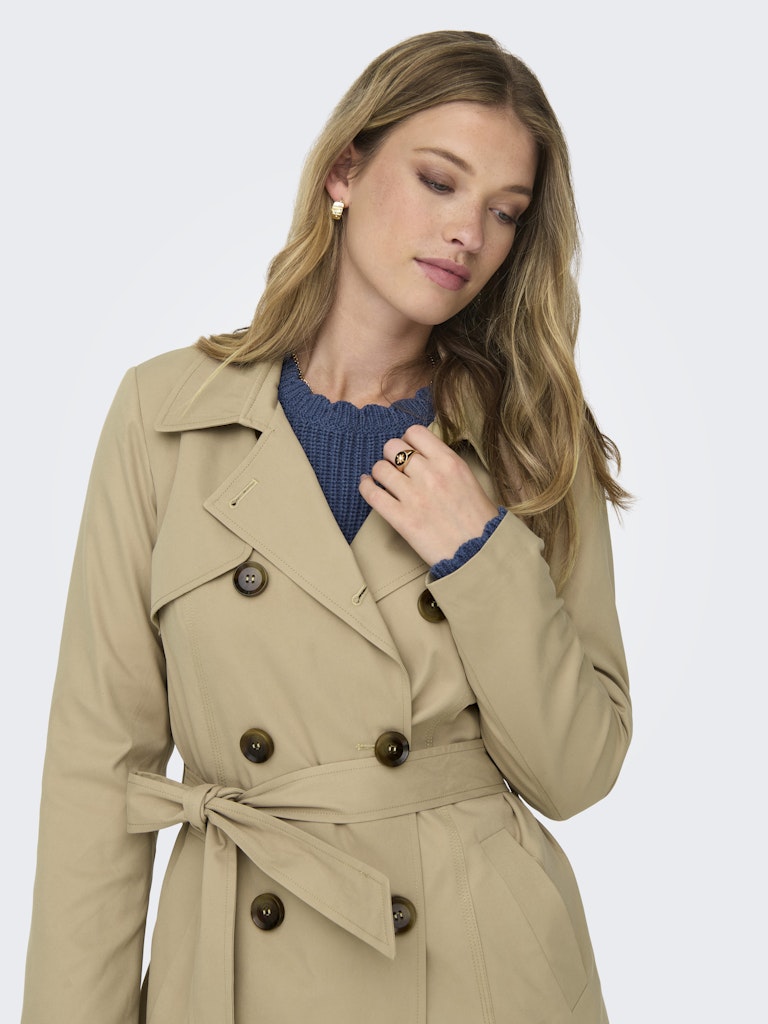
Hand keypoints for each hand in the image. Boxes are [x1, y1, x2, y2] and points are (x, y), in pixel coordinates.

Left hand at [359, 424, 498, 564]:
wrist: (480, 552)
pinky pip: (371, 494)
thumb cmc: (479, 520)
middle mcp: (430, 474)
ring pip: (379, 468)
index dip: (407, 440)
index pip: (415, 432)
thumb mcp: (467, 479)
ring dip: (379, 472)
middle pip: (392, 447)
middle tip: (396, 467)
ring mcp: (413, 496)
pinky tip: (368, 485)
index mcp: (449, 462)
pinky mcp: (401, 519)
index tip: (408, 451)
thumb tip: (420, 456)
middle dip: (391, 455)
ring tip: (384, 480)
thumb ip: (444, 464)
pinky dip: (365, 486)